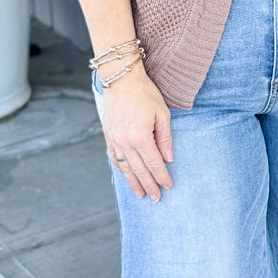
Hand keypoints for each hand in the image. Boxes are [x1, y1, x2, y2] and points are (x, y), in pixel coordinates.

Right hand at [99, 64, 173, 199]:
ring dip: (133, 182)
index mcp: (141, 137)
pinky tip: (126, 176)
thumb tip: (168, 160)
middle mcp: (125, 142)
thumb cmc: (145, 93)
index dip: (162, 177)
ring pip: (125, 168)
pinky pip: (115, 158)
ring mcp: (114, 140)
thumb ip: (165, 139)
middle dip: (149, 185)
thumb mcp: (162, 114)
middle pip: (139, 170)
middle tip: (156, 197)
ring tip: (141, 194)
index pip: (154, 164)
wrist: (121, 79)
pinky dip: (121, 169)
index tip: (169, 186)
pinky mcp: (108, 136)